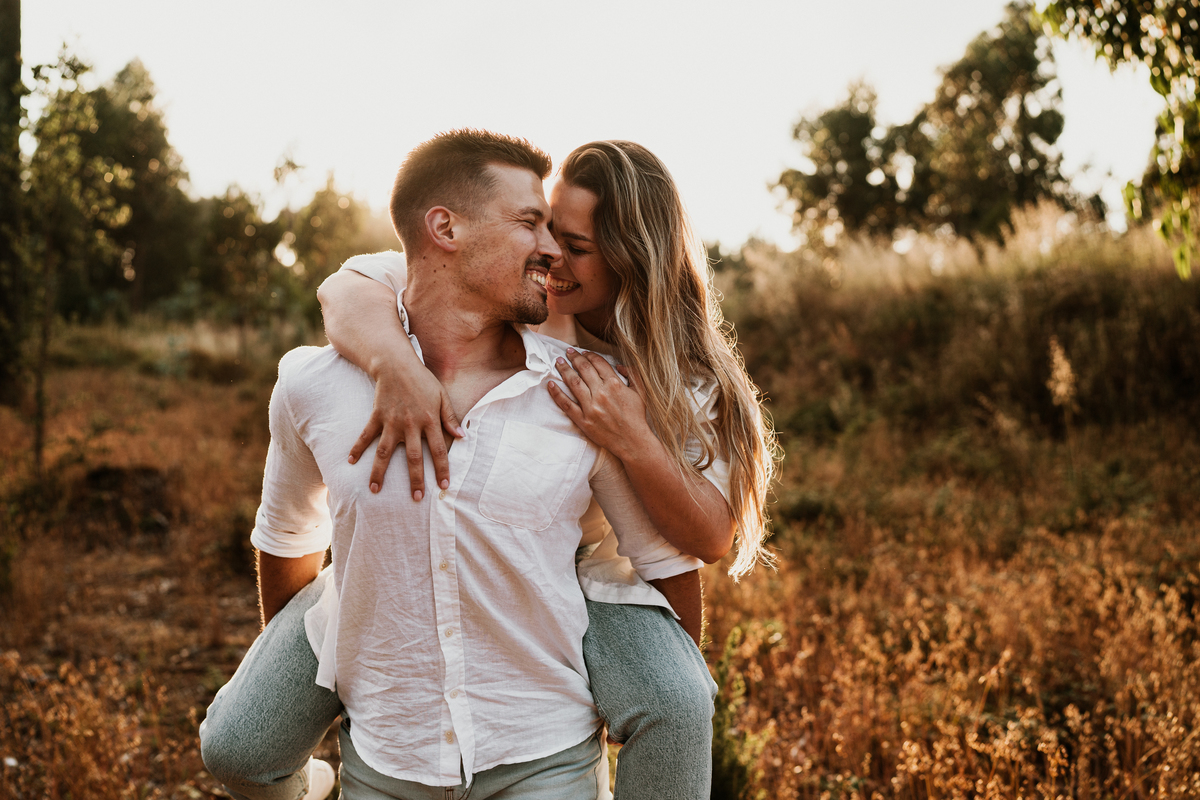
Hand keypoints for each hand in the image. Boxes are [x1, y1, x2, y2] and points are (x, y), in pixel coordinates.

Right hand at [347, 361, 463, 499]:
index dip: (441, 469)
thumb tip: (462, 437)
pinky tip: (350, 461)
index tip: (443, 486)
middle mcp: (410, 425)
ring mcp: (391, 422)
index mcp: (429, 421)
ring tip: (375, 490)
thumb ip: (450, 417)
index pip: (438, 450)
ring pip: (385, 452)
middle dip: (415, 479)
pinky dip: (357, 448)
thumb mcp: (442, 396)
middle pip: (414, 458)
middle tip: (416, 497)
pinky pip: (366, 435)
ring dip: (379, 472)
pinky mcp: (376, 416)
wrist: (396, 364)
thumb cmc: (422, 380)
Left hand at [547, 348, 650, 462]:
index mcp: (615, 384)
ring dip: (564, 370)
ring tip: (558, 362)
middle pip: (583, 369)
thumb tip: (620, 365)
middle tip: (568, 352)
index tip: (583, 352)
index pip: (598, 363)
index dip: (589, 355)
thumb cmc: (636, 416)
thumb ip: (633, 374)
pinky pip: (566, 404)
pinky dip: (556, 393)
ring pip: (573, 383)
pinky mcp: (583, 420)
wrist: (632, 441)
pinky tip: (550, 384)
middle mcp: (601, 393)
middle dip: (574, 357)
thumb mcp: (641, 392)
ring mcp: (591, 407)